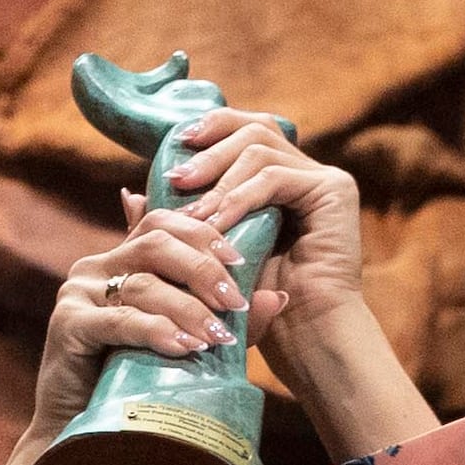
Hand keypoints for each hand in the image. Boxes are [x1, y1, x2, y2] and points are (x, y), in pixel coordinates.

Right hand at [14, 203, 252, 452]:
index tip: (242, 261)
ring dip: (187, 309)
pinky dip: (156, 331)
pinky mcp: (66, 325)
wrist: (84, 432)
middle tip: (235, 302)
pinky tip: (183, 347)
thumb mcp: (186, 339)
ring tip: (217, 337)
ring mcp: (76, 294)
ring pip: (143, 284)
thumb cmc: (133, 383)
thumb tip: (276, 297)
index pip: (164, 223)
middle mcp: (95, 268)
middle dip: (203, 270)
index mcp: (120, 260)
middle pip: (156, 243)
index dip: (205, 234)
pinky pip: (119, 320)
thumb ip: (223, 315)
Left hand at [162, 109, 366, 347]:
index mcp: (277, 178)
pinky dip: (239, 199)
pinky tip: (215, 223)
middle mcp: (304, 170)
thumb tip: (129, 194)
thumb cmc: (251, 302)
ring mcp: (323, 177)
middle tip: (175, 179)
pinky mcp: (334, 190)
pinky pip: (275, 178)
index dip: (211, 129)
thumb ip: (175, 224)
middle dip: (209, 151)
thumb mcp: (203, 256)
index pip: (245, 131)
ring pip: (261, 149)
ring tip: (190, 213)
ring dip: (218, 181)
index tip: (174, 145)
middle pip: (254, 129)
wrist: (301, 336)